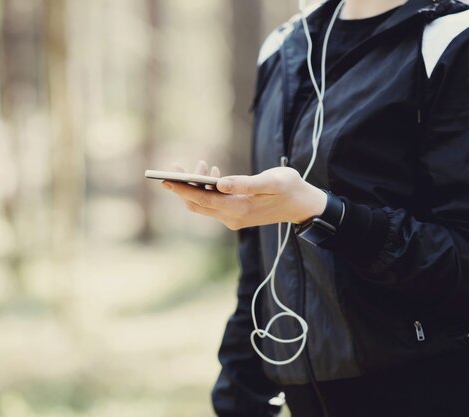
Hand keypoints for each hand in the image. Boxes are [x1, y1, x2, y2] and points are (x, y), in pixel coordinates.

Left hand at [161, 163, 327, 229]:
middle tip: (173, 167)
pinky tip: (212, 173)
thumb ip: (246, 183)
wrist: (303, 205)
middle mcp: (232, 217)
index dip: (182, 189)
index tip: (165, 179)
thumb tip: (219, 182)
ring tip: (201, 164)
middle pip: (197, 203)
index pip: (202, 199)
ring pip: (204, 204)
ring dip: (196, 186)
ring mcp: (233, 218)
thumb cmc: (290, 188)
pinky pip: (213, 204)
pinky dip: (207, 189)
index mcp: (239, 208)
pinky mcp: (235, 215)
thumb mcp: (272, 182)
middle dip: (183, 186)